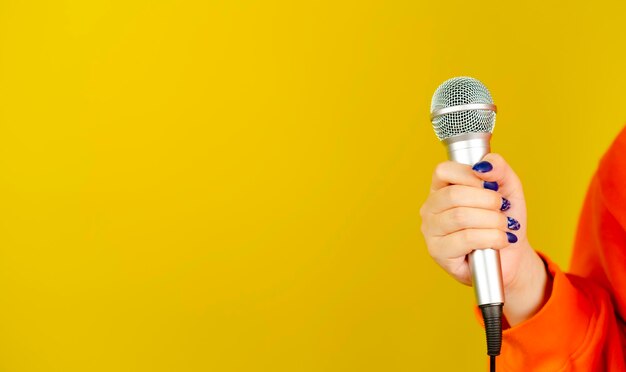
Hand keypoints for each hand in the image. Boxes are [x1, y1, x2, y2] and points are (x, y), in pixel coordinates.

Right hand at [419, 153, 549, 325]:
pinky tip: (500, 240)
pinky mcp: (438, 252)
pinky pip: (465, 239)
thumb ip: (499, 168)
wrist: (511, 255)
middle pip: (454, 195)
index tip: (490, 186)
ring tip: (504, 226)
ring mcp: (431, 231)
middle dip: (487, 200)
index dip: (470, 175)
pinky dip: (491, 238)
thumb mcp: (508, 188)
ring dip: (493, 221)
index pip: (443, 171)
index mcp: (441, 189)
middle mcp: (430, 208)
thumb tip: (483, 166)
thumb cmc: (504, 219)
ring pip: (460, 217)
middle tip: (502, 208)